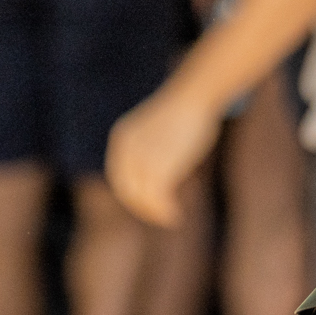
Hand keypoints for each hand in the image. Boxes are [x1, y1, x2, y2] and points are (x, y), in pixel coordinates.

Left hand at [107, 85, 221, 226]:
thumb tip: (162, 168)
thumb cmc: (188, 110)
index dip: (133, 193)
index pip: (120, 176)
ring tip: (169, 219)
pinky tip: (175, 216)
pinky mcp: (158, 168)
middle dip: (142, 207)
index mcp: (122, 138)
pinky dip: (164, 212)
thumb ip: (154, 149)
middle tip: (159, 216)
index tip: (149, 202)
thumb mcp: (161, 129)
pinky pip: (157, 199)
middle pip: (127, 190)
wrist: (196, 95)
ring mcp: (141, 160)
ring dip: (154, 213)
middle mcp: (126, 150)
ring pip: (141, 197)